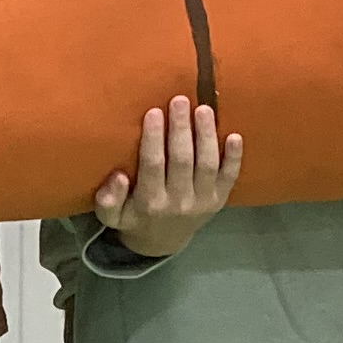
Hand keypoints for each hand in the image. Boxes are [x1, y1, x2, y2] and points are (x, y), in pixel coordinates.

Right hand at [90, 97, 244, 259]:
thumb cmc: (134, 217)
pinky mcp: (219, 199)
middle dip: (181, 128)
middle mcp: (178, 202)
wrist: (162, 242)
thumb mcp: (111, 216)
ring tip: (204, 109)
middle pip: (182, 160)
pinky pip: (230, 177)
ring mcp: (202, 201)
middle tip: (180, 100)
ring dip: (206, 135)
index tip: (154, 111)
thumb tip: (118, 177)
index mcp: (150, 202)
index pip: (153, 165)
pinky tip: (235, 135)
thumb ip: (108, 199)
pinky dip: (234, 157)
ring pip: (207, 164)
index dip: (154, 138)